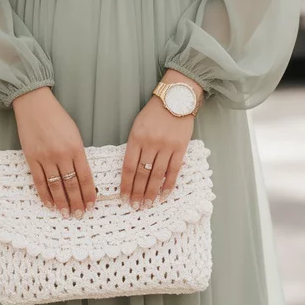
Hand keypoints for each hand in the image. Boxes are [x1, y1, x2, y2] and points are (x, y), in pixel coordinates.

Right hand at [11, 85, 96, 215]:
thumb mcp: (75, 133)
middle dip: (77, 202)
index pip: (85, 176)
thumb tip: (82, 176)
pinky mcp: (31, 158)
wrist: (34, 105)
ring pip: (56, 186)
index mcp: (76, 148)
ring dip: (62, 202)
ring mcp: (45, 158)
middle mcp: (61, 155)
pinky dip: (44, 194)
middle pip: (71, 185)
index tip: (91, 205)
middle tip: (79, 214)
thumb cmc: (57, 117)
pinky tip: (49, 204)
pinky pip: (39, 181)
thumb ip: (78, 154)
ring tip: (66, 213)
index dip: (89, 193)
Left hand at [120, 72, 203, 208]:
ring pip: (156, 175)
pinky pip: (174, 170)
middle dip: (137, 192)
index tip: (123, 197)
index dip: (125, 184)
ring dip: (151, 192)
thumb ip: (134, 146)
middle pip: (141, 173)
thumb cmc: (154, 112)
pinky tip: (164, 195)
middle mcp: (150, 143)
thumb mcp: (138, 126)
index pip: (128, 166)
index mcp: (136, 138)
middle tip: (135, 206)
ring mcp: (166, 146)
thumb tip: (131, 170)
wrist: (176, 98)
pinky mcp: (180, 148)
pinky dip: (168, 185)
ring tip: (147, 204)